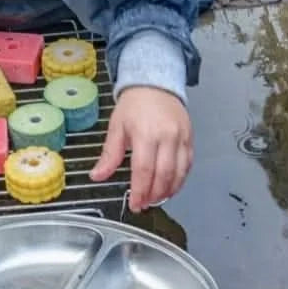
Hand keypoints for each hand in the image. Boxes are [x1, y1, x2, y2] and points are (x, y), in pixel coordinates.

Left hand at [89, 86, 192, 211]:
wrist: (155, 84)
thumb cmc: (134, 105)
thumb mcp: (116, 127)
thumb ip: (109, 155)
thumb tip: (97, 175)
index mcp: (145, 133)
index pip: (144, 170)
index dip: (139, 191)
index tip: (135, 204)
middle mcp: (167, 137)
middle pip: (163, 175)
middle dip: (153, 195)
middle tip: (144, 204)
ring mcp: (181, 138)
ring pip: (179, 173)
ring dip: (168, 191)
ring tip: (156, 198)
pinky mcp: (190, 139)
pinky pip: (188, 165)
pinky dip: (180, 180)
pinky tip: (170, 186)